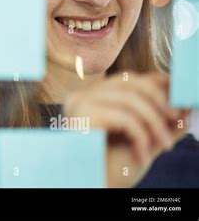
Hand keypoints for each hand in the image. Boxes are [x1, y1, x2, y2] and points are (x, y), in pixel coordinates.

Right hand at [64, 71, 189, 187]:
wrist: (91, 186)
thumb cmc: (110, 168)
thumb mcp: (140, 138)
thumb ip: (160, 120)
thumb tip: (187, 102)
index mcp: (91, 97)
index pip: (126, 78)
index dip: (154, 81)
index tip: (178, 90)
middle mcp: (81, 94)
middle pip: (130, 82)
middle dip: (159, 101)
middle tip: (178, 118)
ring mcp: (79, 102)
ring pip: (130, 99)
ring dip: (155, 124)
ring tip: (165, 145)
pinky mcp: (82, 115)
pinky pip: (124, 118)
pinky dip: (141, 137)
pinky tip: (142, 156)